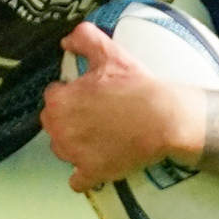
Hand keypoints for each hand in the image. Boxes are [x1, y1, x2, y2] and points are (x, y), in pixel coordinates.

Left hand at [42, 21, 204, 191]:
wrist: (164, 119)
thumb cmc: (136, 86)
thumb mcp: (110, 53)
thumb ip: (83, 38)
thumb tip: (65, 41)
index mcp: (58, 101)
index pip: (53, 97)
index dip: (71, 94)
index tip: (90, 95)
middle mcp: (59, 130)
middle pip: (54, 124)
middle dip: (69, 119)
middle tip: (96, 115)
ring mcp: (73, 155)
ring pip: (63, 150)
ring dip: (75, 145)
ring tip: (101, 136)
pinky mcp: (91, 174)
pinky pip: (77, 181)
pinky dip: (85, 175)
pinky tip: (99, 162)